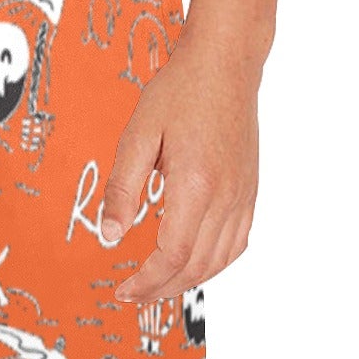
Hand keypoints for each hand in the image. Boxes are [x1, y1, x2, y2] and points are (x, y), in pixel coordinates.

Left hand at [100, 39, 260, 303]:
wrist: (226, 61)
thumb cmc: (181, 91)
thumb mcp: (138, 136)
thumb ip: (122, 190)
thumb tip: (110, 236)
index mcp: (196, 184)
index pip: (172, 255)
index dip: (147, 281)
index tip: (124, 289)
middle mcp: (225, 196)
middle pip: (195, 267)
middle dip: (162, 290)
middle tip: (133, 296)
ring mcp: (242, 195)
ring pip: (218, 261)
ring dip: (187, 283)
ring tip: (158, 288)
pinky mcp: (249, 191)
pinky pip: (237, 243)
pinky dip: (214, 265)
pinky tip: (193, 266)